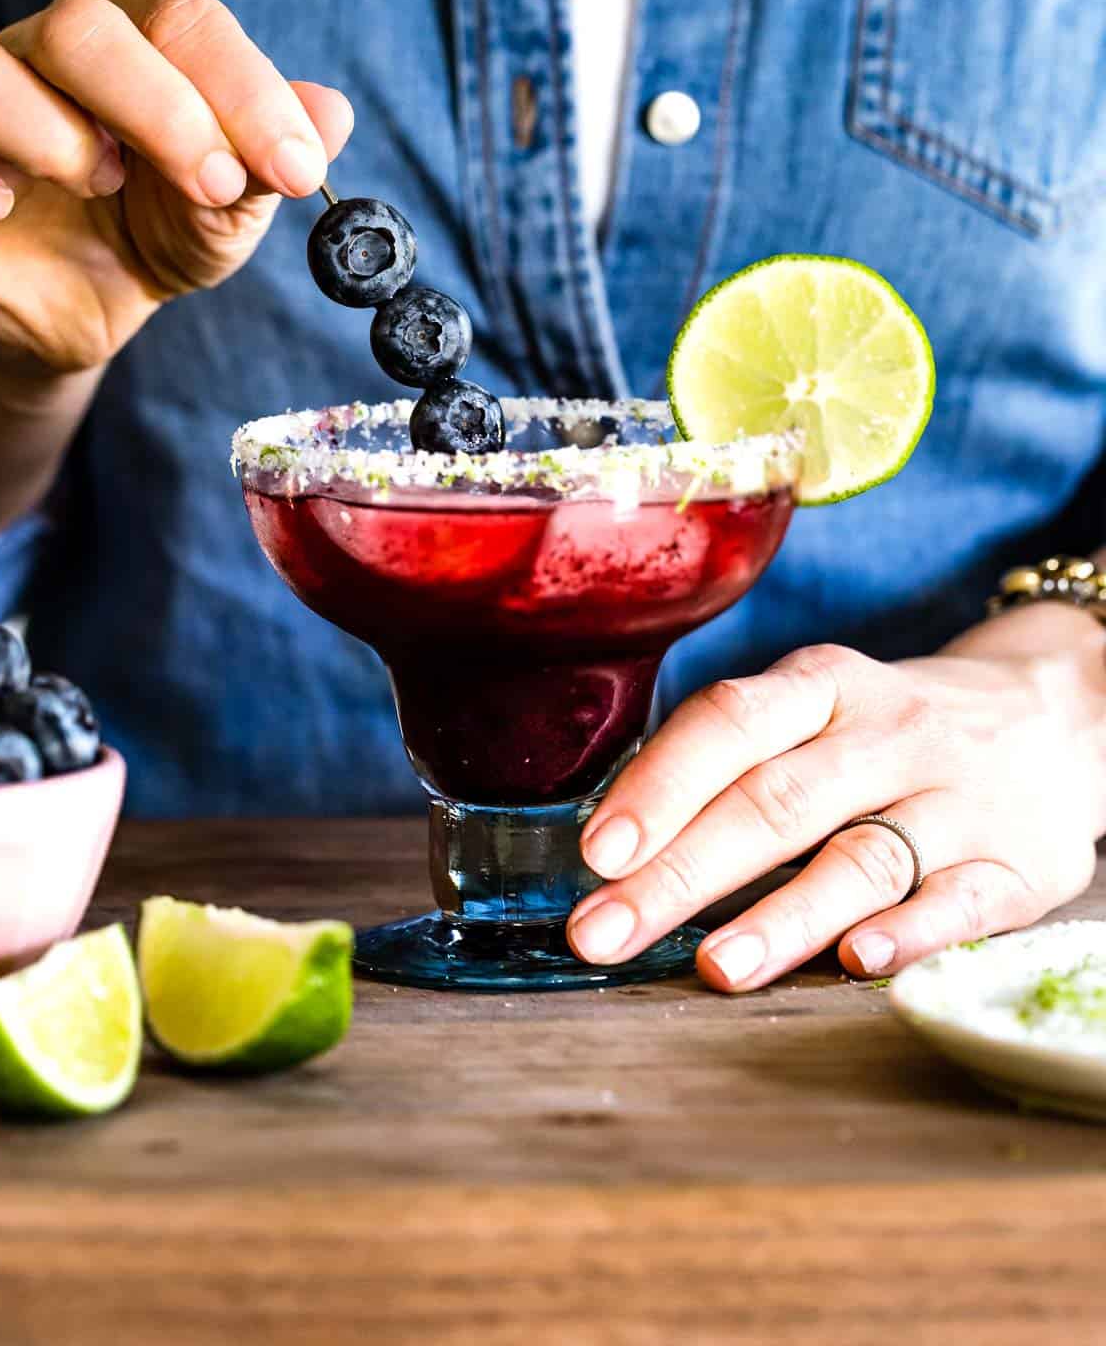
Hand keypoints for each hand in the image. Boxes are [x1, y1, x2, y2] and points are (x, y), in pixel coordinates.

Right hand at [0, 0, 351, 372]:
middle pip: (81, 28)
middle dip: (165, 109)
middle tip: (215, 185)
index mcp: (134, 25)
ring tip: (104, 188)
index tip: (297, 168)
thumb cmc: (163, 224)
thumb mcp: (236, 199)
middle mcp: (46, 46)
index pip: (185, 20)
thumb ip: (277, 153)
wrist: (86, 305)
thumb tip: (334, 112)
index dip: (247, 94)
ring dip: (55, 135)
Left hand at [567, 605, 1105, 988]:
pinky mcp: (1014, 866)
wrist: (1056, 714)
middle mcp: (886, 734)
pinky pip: (958, 902)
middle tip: (602, 935)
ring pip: (860, 859)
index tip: (597, 851)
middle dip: (679, 874)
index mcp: (823, 686)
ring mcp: (954, 800)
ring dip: (782, 917)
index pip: (731, 723)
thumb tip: (613, 843)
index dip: (660, 786)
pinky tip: (855, 961)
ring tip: (714, 968)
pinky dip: (908, 934)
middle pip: (775, 802)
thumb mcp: (818, 707)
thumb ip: (732, 760)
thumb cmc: (889, 729)